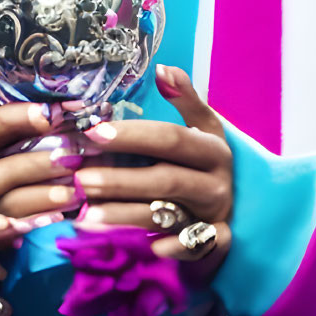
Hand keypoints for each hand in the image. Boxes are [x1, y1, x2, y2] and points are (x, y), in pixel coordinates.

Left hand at [72, 66, 234, 270]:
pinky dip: (175, 248)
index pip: (170, 139)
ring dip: (125, 216)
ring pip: (168, 215)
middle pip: (165, 179)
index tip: (93, 132)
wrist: (235, 207)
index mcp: (212, 148)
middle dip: (120, 180)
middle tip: (80, 180)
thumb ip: (185, 98)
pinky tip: (149, 247)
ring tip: (85, 216)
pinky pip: (195, 247)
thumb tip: (161, 68)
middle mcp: (216, 182)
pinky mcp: (215, 244)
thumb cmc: (202, 161)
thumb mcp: (203, 127)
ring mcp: (215, 215)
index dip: (132, 135)